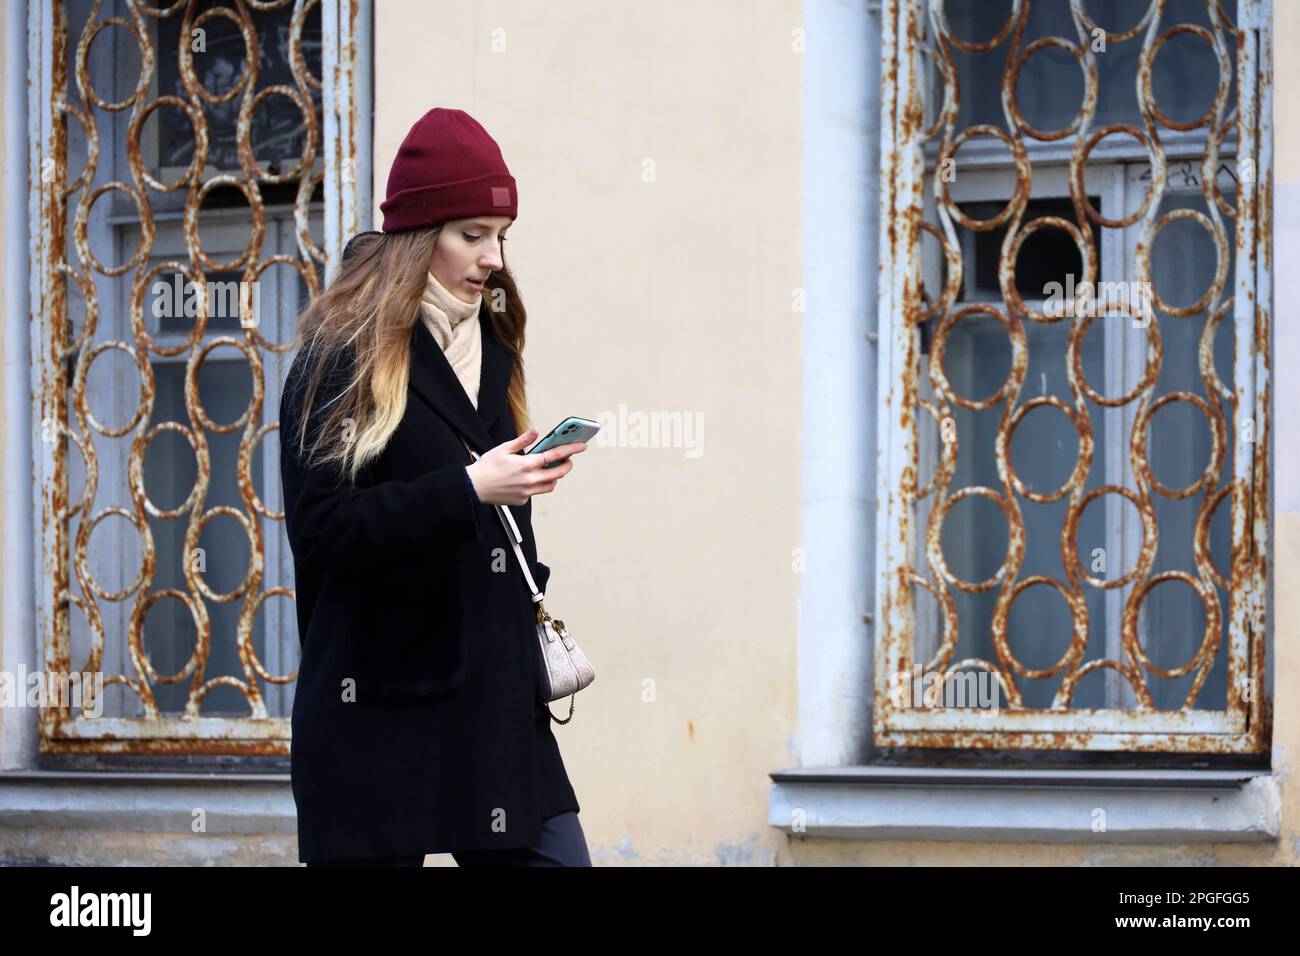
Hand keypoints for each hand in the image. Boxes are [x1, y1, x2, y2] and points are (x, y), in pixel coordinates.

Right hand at [466, 426, 587, 506]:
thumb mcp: (504, 448)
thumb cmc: (487, 467)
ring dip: (554, 477)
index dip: (570, 450)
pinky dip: (537, 485)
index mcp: (526, 464)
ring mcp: (527, 492)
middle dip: (566, 466)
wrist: (473, 487)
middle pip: (558, 473)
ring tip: (550, 469)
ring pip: (550, 485)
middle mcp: (529, 480)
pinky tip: (528, 479)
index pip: (554, 455)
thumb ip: (523, 440)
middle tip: (568, 460)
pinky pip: (536, 493)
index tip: (581, 446)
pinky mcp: (522, 500)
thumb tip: (536, 430)